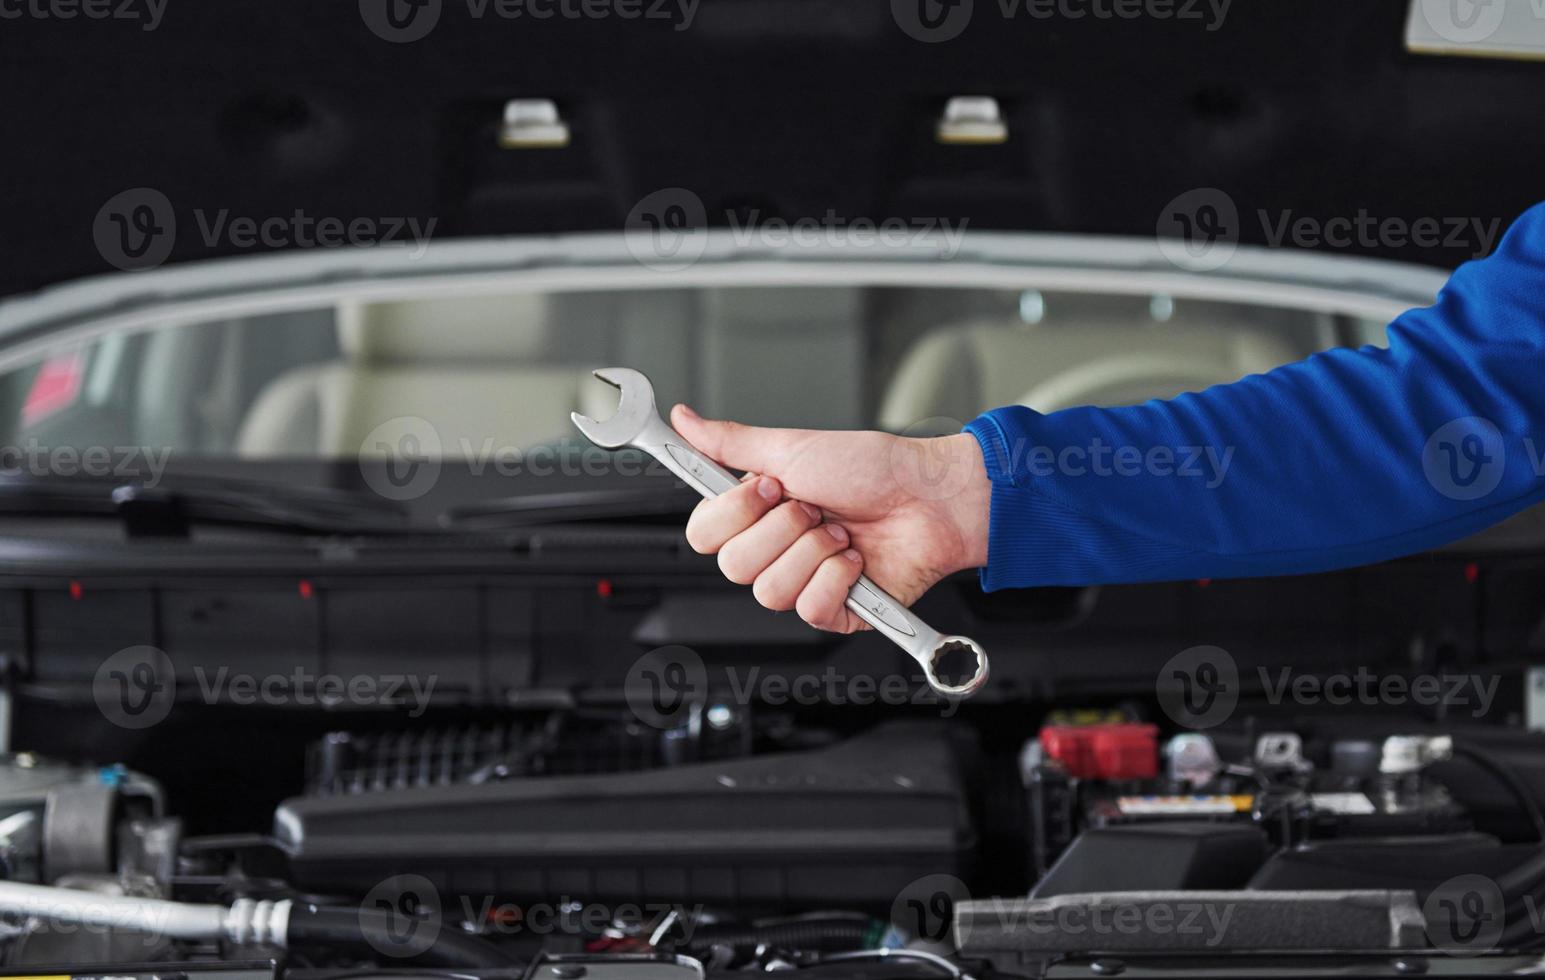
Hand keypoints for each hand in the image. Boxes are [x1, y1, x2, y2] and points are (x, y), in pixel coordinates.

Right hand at [671, 404, 990, 632]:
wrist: (930, 497)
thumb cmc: (873, 468)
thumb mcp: (792, 446)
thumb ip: (730, 442)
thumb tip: (683, 420)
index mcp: (756, 511)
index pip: (702, 534)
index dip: (733, 513)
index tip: (769, 487)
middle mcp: (774, 549)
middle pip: (732, 566)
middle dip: (781, 529)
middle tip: (813, 506)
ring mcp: (802, 581)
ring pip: (769, 592)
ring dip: (812, 552)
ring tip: (841, 531)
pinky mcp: (833, 610)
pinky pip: (811, 609)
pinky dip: (837, 577)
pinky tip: (856, 558)